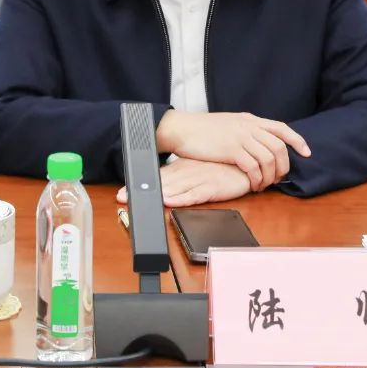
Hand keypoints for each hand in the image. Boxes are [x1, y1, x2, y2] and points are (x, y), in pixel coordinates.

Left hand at [117, 158, 250, 207]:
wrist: (245, 165)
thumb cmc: (221, 168)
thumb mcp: (196, 168)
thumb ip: (180, 176)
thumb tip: (163, 187)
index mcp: (182, 167)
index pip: (156, 177)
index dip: (138, 185)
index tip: (121, 193)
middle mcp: (187, 172)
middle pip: (159, 184)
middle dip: (139, 192)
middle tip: (121, 198)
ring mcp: (198, 180)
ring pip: (172, 189)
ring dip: (154, 196)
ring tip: (136, 203)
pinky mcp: (210, 188)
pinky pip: (192, 195)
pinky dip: (180, 199)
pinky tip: (168, 202)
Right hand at [156, 111, 310, 191]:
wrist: (183, 128)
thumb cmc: (202, 129)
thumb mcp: (229, 123)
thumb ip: (246, 129)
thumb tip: (258, 140)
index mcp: (250, 120)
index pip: (281, 128)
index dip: (297, 141)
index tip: (306, 153)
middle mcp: (249, 127)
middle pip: (279, 147)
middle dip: (284, 166)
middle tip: (279, 178)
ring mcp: (241, 137)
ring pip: (268, 159)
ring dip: (270, 176)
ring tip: (264, 185)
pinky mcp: (231, 150)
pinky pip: (253, 167)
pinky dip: (257, 179)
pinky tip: (253, 185)